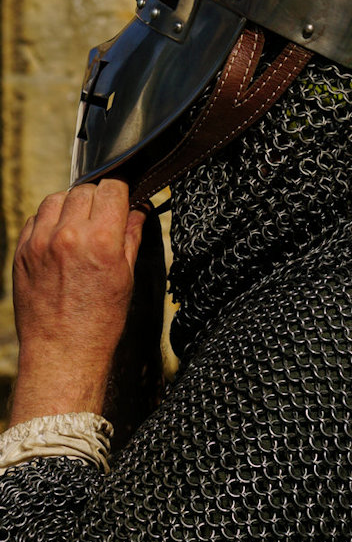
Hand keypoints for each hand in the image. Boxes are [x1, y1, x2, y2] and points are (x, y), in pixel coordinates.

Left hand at [9, 179, 145, 425]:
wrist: (62, 353)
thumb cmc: (99, 321)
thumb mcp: (126, 276)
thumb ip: (131, 236)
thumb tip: (139, 210)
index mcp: (101, 240)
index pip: (112, 188)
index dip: (122, 192)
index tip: (124, 199)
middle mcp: (68, 235)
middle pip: (85, 189)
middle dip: (98, 199)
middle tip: (104, 218)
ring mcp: (40, 242)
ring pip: (57, 198)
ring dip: (71, 205)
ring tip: (80, 226)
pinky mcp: (21, 252)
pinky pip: (35, 218)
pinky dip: (49, 222)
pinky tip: (60, 240)